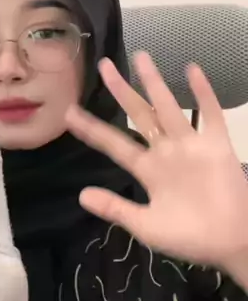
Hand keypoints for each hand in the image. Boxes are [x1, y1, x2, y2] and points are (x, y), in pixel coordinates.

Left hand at [66, 52, 247, 276]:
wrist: (232, 243)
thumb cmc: (190, 238)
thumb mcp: (146, 226)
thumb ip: (116, 208)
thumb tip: (81, 195)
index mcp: (147, 171)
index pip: (114, 144)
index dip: (92, 129)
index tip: (69, 112)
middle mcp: (166, 152)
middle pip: (139, 114)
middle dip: (121, 90)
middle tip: (103, 64)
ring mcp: (191, 146)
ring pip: (168, 107)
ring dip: (155, 82)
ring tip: (140, 56)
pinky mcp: (218, 146)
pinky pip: (209, 114)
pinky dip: (202, 93)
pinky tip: (192, 69)